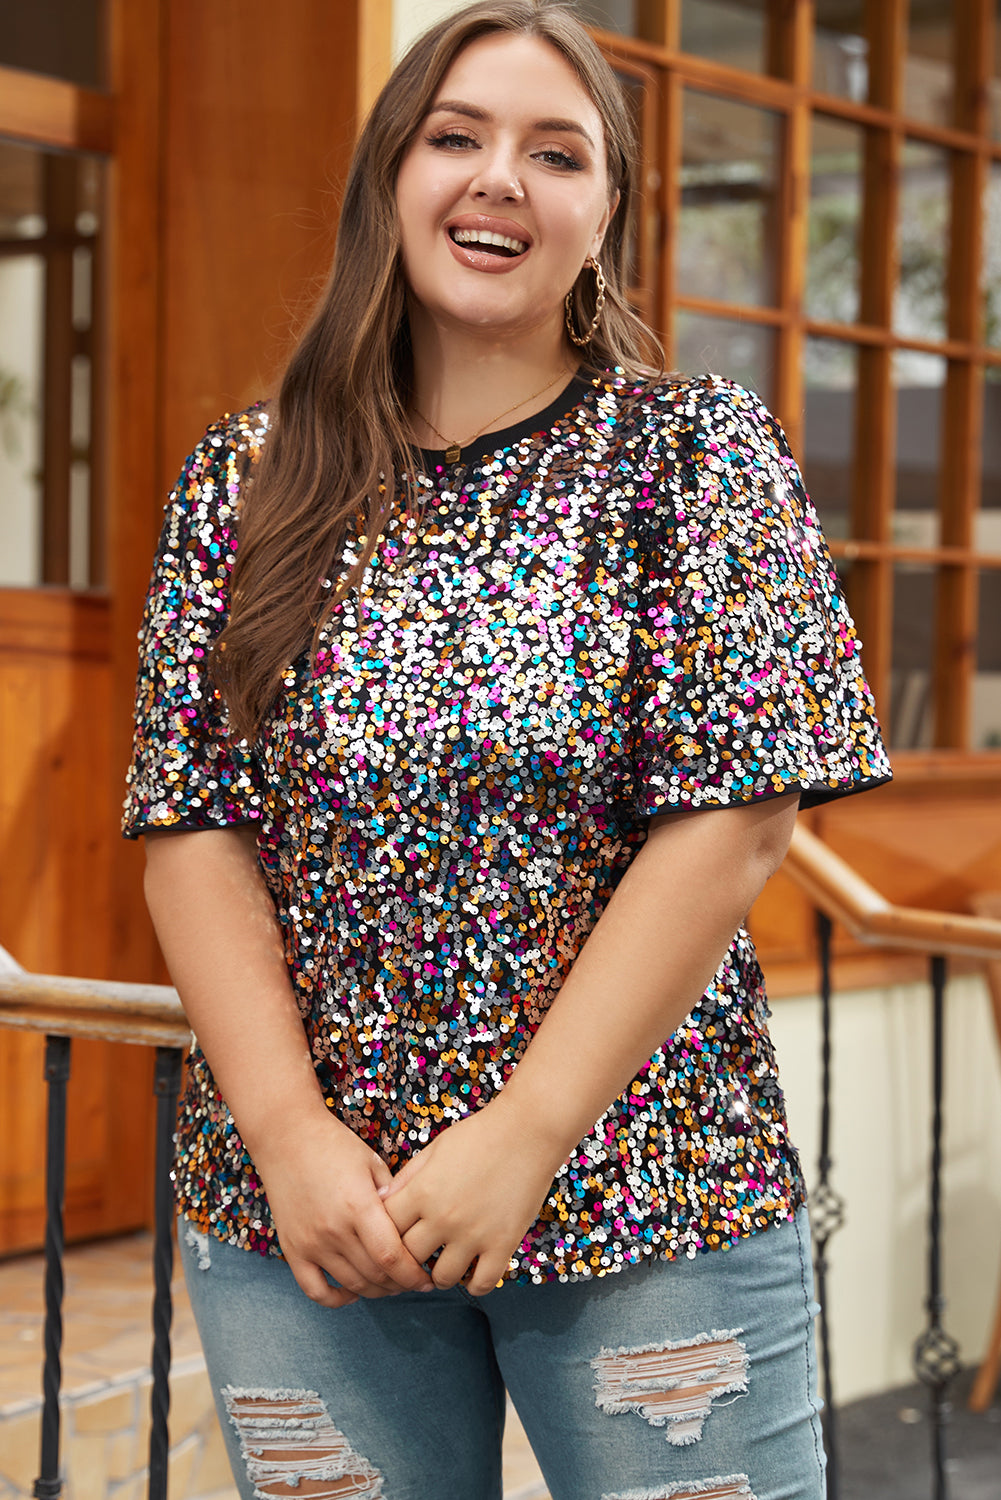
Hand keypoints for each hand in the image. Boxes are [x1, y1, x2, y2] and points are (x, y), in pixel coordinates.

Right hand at [252, 1110, 434, 1307]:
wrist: (286, 1137)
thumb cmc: (334, 1145)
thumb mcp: (373, 1162)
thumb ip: (394, 1196)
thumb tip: (414, 1227)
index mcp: (358, 1205)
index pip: (391, 1257)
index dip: (413, 1275)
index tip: (427, 1279)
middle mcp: (333, 1229)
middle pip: (375, 1275)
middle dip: (401, 1284)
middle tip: (414, 1281)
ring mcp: (310, 1243)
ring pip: (351, 1285)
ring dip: (376, 1291)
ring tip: (391, 1284)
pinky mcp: (292, 1249)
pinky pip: (315, 1290)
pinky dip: (337, 1298)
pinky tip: (353, 1292)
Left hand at [379, 1102, 562, 1295]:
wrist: (527, 1131)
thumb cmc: (478, 1135)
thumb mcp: (434, 1149)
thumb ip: (407, 1178)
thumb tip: (381, 1201)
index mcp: (422, 1191)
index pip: (385, 1229)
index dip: (384, 1235)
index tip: (394, 1236)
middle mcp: (443, 1217)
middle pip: (408, 1258)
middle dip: (407, 1259)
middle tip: (416, 1258)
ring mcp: (474, 1234)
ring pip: (441, 1278)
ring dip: (439, 1274)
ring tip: (444, 1263)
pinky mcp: (503, 1244)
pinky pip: (481, 1284)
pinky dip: (474, 1284)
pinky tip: (474, 1271)